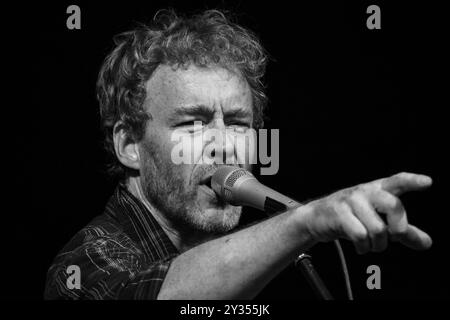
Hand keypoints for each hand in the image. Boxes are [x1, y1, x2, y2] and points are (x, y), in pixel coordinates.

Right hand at [300, 172, 432, 253]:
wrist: (316, 218)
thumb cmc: (352, 217)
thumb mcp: (379, 220)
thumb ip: (403, 231)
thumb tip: (427, 243)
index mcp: (379, 189)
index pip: (398, 181)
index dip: (413, 181)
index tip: (428, 182)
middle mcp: (366, 191)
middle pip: (393, 205)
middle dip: (399, 228)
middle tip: (395, 237)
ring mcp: (351, 200)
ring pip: (378, 229)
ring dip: (377, 244)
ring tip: (371, 244)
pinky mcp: (339, 212)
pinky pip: (360, 236)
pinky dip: (363, 247)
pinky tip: (360, 246)